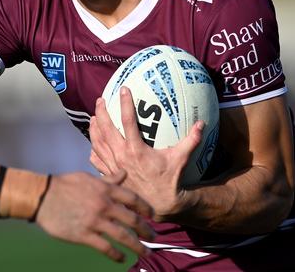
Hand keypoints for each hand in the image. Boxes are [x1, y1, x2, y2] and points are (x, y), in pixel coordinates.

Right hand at [36, 171, 154, 261]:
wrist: (42, 196)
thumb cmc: (64, 185)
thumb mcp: (87, 178)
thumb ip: (108, 180)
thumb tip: (124, 173)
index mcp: (105, 190)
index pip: (132, 199)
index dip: (145, 208)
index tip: (152, 215)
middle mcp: (104, 205)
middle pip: (132, 220)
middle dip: (146, 230)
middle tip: (153, 236)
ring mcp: (95, 221)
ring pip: (123, 237)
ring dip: (137, 247)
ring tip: (146, 253)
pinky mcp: (84, 235)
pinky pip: (105, 248)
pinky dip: (116, 255)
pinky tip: (122, 258)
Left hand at [89, 87, 202, 220]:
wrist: (159, 205)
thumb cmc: (169, 180)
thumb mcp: (180, 159)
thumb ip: (191, 140)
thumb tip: (201, 123)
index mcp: (136, 149)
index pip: (127, 120)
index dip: (125, 103)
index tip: (123, 89)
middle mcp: (120, 156)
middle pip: (105, 129)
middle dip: (101, 112)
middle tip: (100, 99)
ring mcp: (112, 166)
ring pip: (97, 143)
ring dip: (93, 129)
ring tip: (93, 117)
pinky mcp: (109, 175)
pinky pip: (96, 160)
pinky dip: (93, 150)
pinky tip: (93, 143)